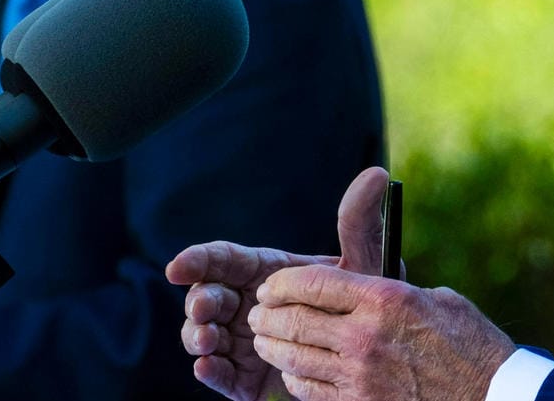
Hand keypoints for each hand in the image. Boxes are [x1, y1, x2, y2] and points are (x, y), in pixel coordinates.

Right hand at [167, 166, 392, 400]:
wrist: (371, 357)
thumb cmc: (360, 304)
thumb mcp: (361, 264)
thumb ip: (360, 223)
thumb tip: (376, 175)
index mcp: (262, 272)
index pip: (221, 260)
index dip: (196, 260)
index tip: (177, 266)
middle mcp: (245, 304)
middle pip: (207, 296)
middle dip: (198, 300)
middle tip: (204, 307)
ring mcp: (242, 342)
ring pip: (204, 335)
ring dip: (197, 335)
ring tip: (207, 340)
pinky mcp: (246, 379)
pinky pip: (220, 375)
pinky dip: (209, 371)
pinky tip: (206, 366)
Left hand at [249, 267, 513, 400]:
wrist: (493, 398)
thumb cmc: (472, 345)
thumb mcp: (436, 299)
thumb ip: (392, 290)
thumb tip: (360, 286)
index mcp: (385, 298)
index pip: (312, 282)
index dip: (282, 284)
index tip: (270, 287)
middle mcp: (366, 335)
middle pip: (293, 320)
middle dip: (266, 316)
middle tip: (257, 315)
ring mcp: (360, 376)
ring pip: (294, 358)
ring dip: (272, 347)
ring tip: (264, 341)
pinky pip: (309, 390)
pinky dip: (294, 378)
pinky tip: (293, 371)